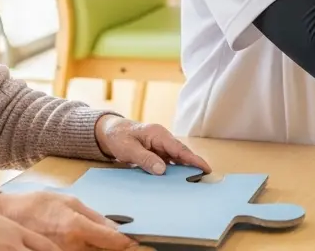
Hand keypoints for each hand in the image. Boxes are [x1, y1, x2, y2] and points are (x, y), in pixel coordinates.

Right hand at [0, 192, 135, 249]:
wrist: (9, 216)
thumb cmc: (39, 204)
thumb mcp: (70, 201)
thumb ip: (94, 216)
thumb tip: (116, 227)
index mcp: (77, 228)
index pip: (113, 241)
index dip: (129, 243)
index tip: (139, 242)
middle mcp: (72, 246)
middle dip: (118, 248)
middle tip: (135, 246)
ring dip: (104, 249)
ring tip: (109, 242)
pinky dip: (90, 250)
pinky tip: (92, 244)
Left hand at [93, 116, 211, 175]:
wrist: (108, 131)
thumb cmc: (118, 137)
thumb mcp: (129, 149)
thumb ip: (145, 158)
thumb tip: (162, 170)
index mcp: (159, 134)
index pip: (180, 149)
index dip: (194, 159)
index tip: (206, 168)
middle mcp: (162, 139)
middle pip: (181, 153)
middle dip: (193, 165)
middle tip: (205, 178)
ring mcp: (160, 145)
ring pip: (176, 158)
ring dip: (183, 168)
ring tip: (194, 181)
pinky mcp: (156, 152)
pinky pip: (168, 161)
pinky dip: (173, 169)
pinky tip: (176, 179)